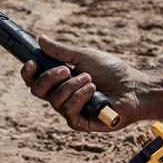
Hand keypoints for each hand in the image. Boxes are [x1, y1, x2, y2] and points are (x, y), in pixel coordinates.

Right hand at [19, 36, 162, 131]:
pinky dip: (80, 97)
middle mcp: (61, 97)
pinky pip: (68, 111)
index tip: (32, 62)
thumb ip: (61, 51)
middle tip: (67, 70)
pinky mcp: (79, 122)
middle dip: (50, 78)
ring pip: (55, 100)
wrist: (134, 87)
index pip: (35, 80)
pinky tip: (93, 90)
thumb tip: (41, 40)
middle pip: (38, 91)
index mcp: (59, 82)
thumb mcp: (84, 56)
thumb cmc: (113, 72)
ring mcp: (69, 111)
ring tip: (90, 79)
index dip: (29, 73)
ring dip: (72, 86)